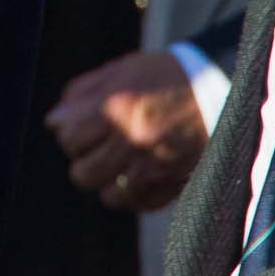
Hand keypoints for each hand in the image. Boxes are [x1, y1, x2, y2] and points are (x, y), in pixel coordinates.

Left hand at [45, 50, 208, 211]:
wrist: (222, 88)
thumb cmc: (165, 75)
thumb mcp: (120, 71)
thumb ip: (82, 94)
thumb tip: (53, 122)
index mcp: (117, 109)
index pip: (69, 140)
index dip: (70, 134)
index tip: (80, 128)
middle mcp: (135, 142)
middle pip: (82, 174)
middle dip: (83, 161)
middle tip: (95, 148)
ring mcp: (156, 167)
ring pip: (108, 196)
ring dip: (107, 181)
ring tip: (116, 162)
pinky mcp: (176, 184)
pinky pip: (139, 204)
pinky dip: (133, 193)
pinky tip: (136, 173)